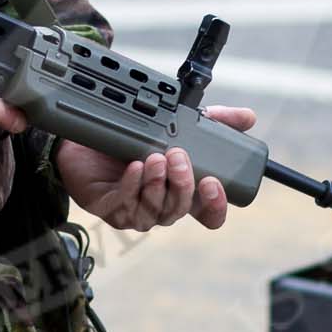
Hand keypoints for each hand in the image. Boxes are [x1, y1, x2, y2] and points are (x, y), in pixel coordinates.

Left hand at [55, 106, 259, 231]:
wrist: (83, 136)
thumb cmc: (130, 136)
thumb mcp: (176, 122)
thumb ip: (212, 120)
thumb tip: (247, 117)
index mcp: (180, 190)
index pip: (207, 213)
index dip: (215, 206)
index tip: (213, 184)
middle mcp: (160, 204)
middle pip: (181, 210)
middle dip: (182, 185)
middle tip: (177, 157)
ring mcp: (135, 210)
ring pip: (154, 211)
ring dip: (157, 184)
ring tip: (153, 157)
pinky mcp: (110, 208)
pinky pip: (126, 206)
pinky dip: (132, 186)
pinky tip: (134, 168)